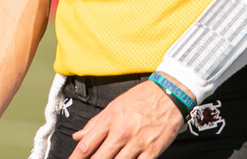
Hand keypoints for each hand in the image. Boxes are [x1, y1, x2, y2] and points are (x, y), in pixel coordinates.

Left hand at [70, 79, 185, 157]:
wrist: (170, 94)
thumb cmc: (142, 98)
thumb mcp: (114, 105)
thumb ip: (95, 123)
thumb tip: (78, 136)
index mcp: (110, 120)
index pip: (87, 145)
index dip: (76, 157)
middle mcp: (121, 132)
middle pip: (99, 158)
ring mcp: (137, 143)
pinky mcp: (152, 151)